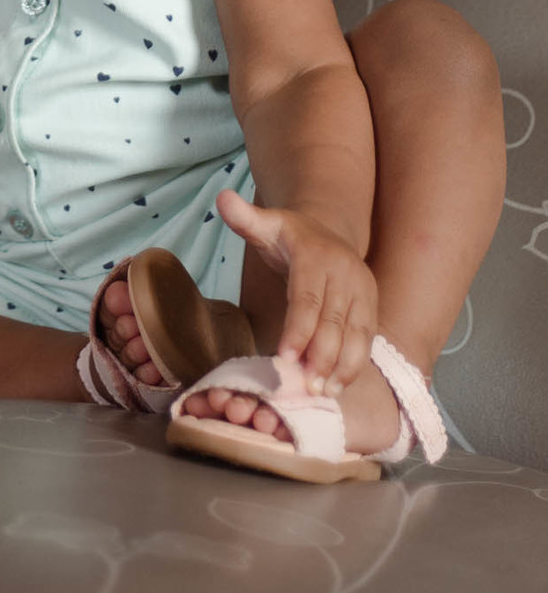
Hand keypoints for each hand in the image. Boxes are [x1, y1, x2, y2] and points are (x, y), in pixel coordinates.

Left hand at [217, 189, 377, 393]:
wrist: (329, 230)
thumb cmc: (288, 236)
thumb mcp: (265, 223)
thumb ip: (244, 218)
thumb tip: (222, 197)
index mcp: (315, 256)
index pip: (306, 298)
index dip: (297, 329)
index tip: (283, 358)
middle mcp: (344, 273)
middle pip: (333, 321)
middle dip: (319, 356)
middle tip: (303, 386)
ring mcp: (362, 292)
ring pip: (355, 334)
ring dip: (341, 367)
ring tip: (322, 394)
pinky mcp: (371, 308)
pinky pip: (365, 340)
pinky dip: (353, 365)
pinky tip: (338, 386)